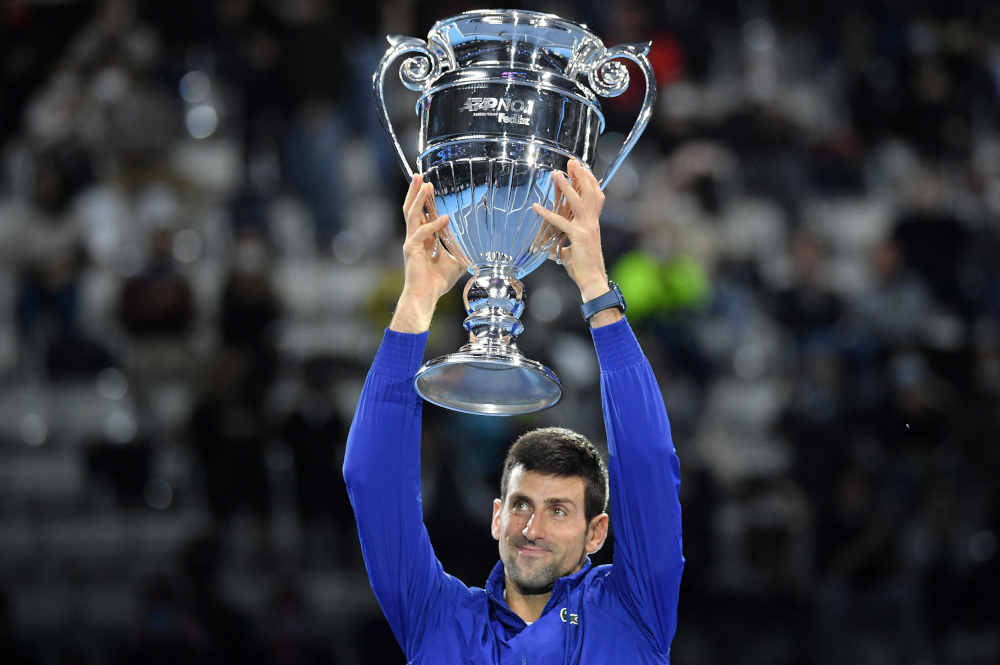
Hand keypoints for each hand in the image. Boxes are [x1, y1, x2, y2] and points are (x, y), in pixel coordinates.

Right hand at [390, 175, 465, 333]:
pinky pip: (422, 233)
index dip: (424, 199)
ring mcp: (411, 242)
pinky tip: (445, 218)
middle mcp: (415, 237)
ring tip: (425, 184)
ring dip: (418, 198)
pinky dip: (434, 225)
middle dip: (415, 191)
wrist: (426, 297)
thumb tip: (480, 245)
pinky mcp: (411, 249)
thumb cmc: (438, 281)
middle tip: (420, 176)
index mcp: (423, 238)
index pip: (421, 213)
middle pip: (411, 208)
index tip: (429, 185)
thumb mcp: (457, 262)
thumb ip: (463, 250)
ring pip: (412, 214)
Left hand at [532, 160, 620, 326]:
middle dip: (581, 175)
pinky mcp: (578, 237)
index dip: (590, 180)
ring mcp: (587, 229)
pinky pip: (561, 222)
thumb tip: (553, 243)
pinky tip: (536, 207)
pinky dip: (547, 214)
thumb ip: (566, 240)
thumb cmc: (583, 268)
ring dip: (567, 187)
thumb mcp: (573, 249)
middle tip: (572, 161)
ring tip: (556, 175)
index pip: (595, 196)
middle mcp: (592, 223)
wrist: (592, 281)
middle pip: (590, 192)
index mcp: (593, 223)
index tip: (581, 167)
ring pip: (578, 202)